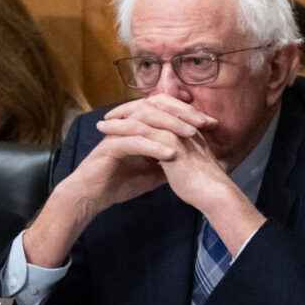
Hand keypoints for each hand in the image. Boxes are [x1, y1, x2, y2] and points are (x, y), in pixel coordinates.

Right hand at [23, 95, 217, 267]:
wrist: (93, 197)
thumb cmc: (120, 181)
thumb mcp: (153, 171)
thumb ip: (170, 160)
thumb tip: (194, 158)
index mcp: (138, 126)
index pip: (165, 109)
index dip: (187, 113)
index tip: (211, 123)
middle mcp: (127, 124)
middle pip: (156, 107)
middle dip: (182, 114)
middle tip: (204, 123)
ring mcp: (117, 134)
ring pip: (145, 121)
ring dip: (170, 127)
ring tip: (191, 135)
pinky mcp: (108, 148)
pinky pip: (132, 142)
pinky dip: (152, 147)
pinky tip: (169, 154)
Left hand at [99, 94, 265, 255]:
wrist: (213, 194)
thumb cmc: (204, 183)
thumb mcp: (191, 163)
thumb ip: (182, 155)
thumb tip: (171, 159)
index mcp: (189, 128)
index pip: (164, 109)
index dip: (144, 110)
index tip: (127, 116)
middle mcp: (183, 125)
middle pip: (153, 105)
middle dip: (129, 107)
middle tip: (110, 115)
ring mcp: (177, 131)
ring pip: (144, 114)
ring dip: (120, 116)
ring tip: (102, 124)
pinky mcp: (170, 141)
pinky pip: (140, 129)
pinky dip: (120, 129)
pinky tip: (106, 133)